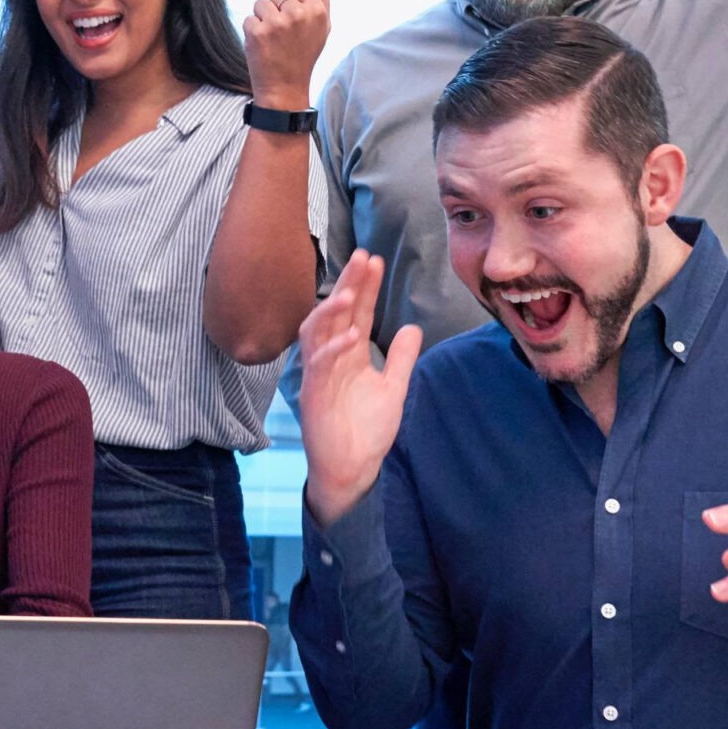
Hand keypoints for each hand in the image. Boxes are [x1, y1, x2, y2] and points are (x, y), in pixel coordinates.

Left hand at [243, 0, 330, 111]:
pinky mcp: (257, 32)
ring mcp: (276, 23)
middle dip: (276, 7)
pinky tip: (263, 45)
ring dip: (262, 18)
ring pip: (260, 3)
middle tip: (282, 31)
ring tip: (272, 38)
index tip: (294, 19)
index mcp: (317, 11)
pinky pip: (249, 18)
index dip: (292, 0)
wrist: (285, 88)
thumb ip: (320, 0)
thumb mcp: (322, 29)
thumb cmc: (303, 56)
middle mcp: (298, 14)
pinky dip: (252, 31)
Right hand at [297, 252, 421, 525]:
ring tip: (351, 292)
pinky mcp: (313, 394)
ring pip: (317, 333)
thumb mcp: (393, 389)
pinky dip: (333, 349)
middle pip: (335, 313)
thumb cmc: (366, 432)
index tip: (374, 261)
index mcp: (348, 355)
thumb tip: (414, 327)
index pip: (355, 313)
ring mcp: (319, 375)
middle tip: (362, 258)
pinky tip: (352, 336)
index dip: (364, 287)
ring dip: (332, 311)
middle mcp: (330, 359)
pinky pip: (319, 365)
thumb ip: (401, 359)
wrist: (351, 470)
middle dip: (348, 285)